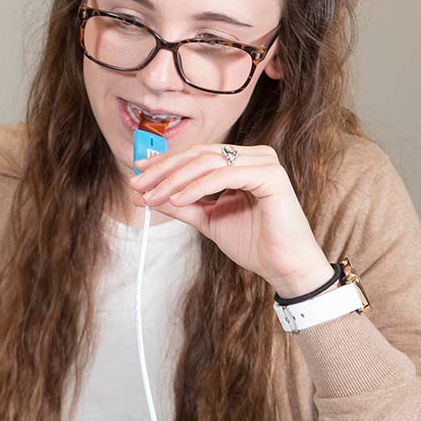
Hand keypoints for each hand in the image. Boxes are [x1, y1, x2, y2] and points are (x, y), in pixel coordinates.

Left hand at [127, 143, 332, 298]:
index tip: (136, 175)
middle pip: (199, 154)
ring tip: (152, 197)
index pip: (196, 155)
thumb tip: (143, 196)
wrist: (283, 266)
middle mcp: (254, 156)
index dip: (164, 163)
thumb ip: (179, 205)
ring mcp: (264, 163)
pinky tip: (177, 199)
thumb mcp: (206, 220)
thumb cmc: (253, 242)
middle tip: (137, 185)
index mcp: (241, 161)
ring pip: (208, 162)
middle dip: (163, 170)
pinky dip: (198, 186)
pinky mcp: (271, 176)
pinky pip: (226, 175)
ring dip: (175, 179)